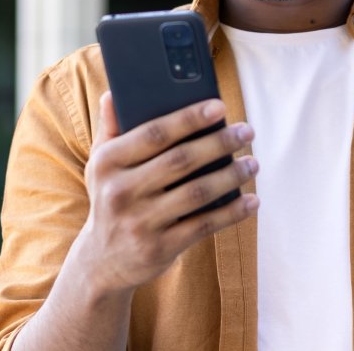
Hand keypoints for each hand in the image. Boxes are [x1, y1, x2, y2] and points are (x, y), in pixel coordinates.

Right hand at [81, 93, 258, 295]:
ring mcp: (141, 222)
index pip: (154, 133)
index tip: (220, 107)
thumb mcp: (101, 164)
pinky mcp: (160, 248)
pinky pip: (203, 226)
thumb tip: (114, 92)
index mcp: (109, 162)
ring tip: (253, 163)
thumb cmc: (110, 197)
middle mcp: (121, 191)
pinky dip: (231, 213)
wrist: (101, 260)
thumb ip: (111, 128)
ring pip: (196, 193)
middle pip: (181, 161)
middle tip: (246, 131)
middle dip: (219, 143)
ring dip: (231, 176)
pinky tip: (252, 201)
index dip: (189, 119)